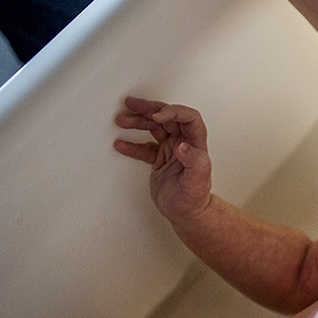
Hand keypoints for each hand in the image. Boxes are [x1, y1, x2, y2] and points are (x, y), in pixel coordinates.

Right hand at [114, 97, 212, 220]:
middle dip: (150, 109)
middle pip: (168, 117)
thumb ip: (194, 162)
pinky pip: (145, 146)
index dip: (173, 112)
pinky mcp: (160, 159)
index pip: (188, 118)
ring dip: (138, 122)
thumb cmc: (194, 199)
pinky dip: (132, 144)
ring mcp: (171, 150)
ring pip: (155, 128)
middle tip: (132, 104)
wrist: (186, 213)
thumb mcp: (197, 181)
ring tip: (122, 119)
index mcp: (196, 144)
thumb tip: (183, 146)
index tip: (157, 116)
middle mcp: (184, 143)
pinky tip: (121, 144)